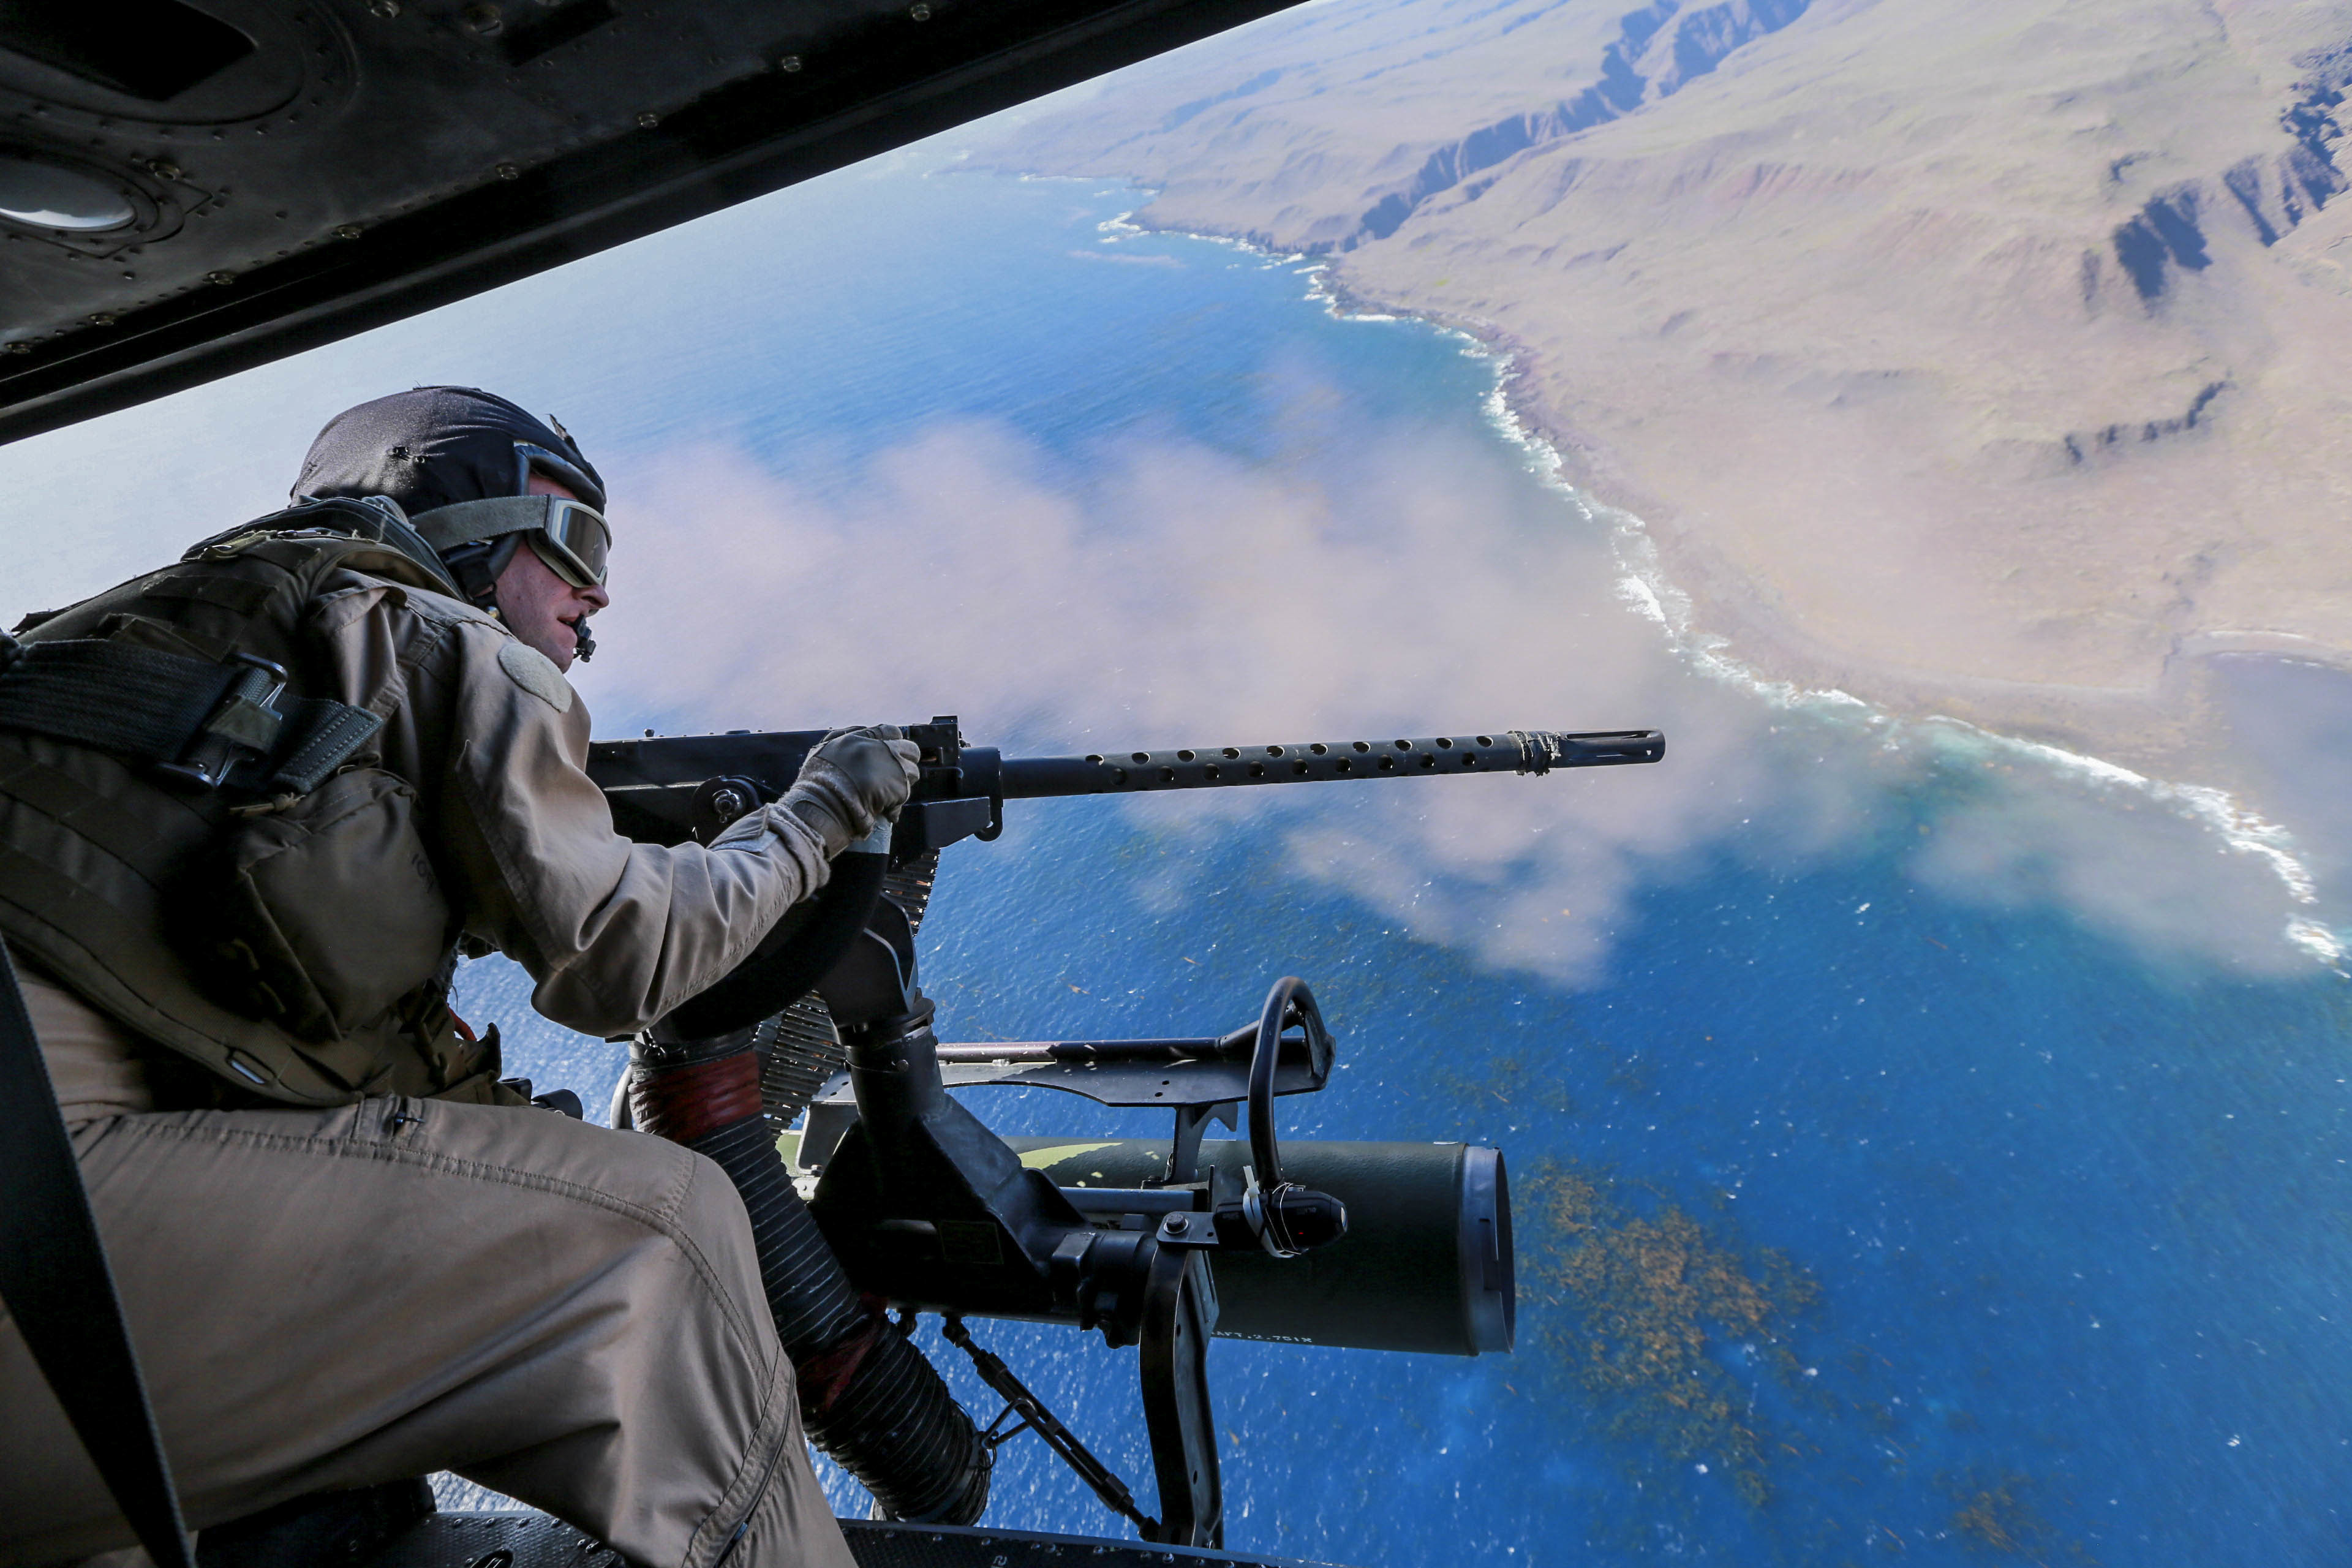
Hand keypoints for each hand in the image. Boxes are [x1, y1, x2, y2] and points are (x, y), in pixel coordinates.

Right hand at [783, 724, 920, 852]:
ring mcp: (893, 768)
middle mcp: (880, 749)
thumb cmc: (817, 782)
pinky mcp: (900, 789)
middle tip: (894, 773)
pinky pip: (907, 794)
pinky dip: (897, 803)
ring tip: (889, 793)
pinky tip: (885, 808)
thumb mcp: (824, 749)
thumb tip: (861, 731)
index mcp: (862, 738)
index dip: (893, 741)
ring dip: (903, 782)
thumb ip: (843, 737)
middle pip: (910, 749)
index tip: (891, 751)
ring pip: (913, 771)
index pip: (890, 731)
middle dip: (906, 760)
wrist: (824, 806)